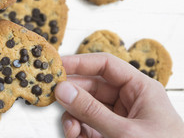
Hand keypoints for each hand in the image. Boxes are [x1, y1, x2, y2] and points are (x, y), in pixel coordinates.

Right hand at [55, 53, 183, 137]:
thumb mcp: (125, 132)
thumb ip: (91, 111)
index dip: (81, 62)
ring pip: (86, 107)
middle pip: (91, 86)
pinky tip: (76, 136)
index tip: (58, 65)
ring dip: (73, 116)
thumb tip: (63, 89)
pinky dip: (77, 130)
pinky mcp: (109, 134)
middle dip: (73, 93)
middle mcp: (128, 100)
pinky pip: (87, 125)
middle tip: (53, 95)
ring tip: (71, 129)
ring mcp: (117, 119)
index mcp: (140, 89)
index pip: (106, 65)